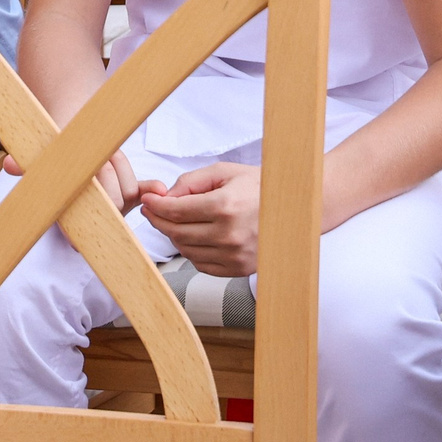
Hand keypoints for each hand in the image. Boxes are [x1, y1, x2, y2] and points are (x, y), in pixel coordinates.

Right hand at [3, 144, 155, 214]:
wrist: (74, 138)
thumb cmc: (55, 151)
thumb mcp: (40, 158)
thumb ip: (26, 165)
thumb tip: (8, 165)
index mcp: (71, 213)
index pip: (83, 222)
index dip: (89, 206)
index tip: (88, 187)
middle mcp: (96, 213)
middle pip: (112, 202)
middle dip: (106, 175)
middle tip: (96, 157)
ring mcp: (116, 204)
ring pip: (128, 191)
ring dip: (119, 166)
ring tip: (105, 152)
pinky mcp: (131, 190)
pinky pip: (144, 192)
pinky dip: (152, 189)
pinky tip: (158, 187)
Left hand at [139, 162, 259, 275]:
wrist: (295, 209)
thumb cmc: (259, 186)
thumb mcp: (225, 172)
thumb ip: (191, 182)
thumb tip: (165, 197)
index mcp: (225, 206)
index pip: (176, 211)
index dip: (156, 206)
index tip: (147, 201)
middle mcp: (228, 235)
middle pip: (177, 233)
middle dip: (159, 221)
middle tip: (152, 211)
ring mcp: (234, 256)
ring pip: (186, 251)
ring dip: (175, 236)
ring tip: (175, 222)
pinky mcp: (238, 269)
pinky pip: (202, 264)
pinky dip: (192, 251)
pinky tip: (194, 237)